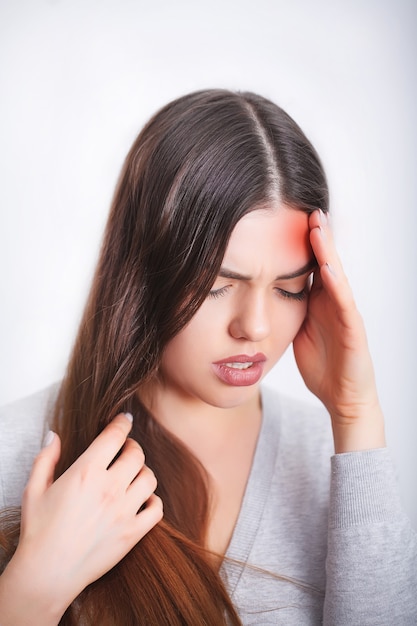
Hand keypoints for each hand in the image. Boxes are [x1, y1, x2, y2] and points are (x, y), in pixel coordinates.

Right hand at [0, 414, 162, 624]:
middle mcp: (109, 488)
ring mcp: (124, 511)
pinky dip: (153, 500)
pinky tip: (141, 500)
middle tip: (126, 449)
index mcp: (86, 472)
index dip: (122, 423)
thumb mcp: (34, 489)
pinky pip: (156, 508)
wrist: (48, 573)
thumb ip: (46, 458)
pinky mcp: (133, 533)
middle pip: (136, 454)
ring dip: (143, 471)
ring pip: (150, 478)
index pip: (115, 436)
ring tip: (133, 474)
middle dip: (132, 446)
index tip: (125, 420)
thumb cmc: (39, 531)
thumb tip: (55, 436)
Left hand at [293, 210, 384, 452]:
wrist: (342, 397)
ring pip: (336, 275)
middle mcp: (333, 302)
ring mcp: (345, 314)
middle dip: (315, 236)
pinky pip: (345, 304)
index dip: (298, 243)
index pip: (308, 265)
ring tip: (318, 227)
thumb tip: (263, 290)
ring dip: (327, 251)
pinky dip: (338, 285)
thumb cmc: (321, 364)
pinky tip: (329, 268)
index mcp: (317, 301)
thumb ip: (287, 308)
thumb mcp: (296, 329)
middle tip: (306, 208)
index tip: (284, 218)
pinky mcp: (353, 330)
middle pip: (323, 262)